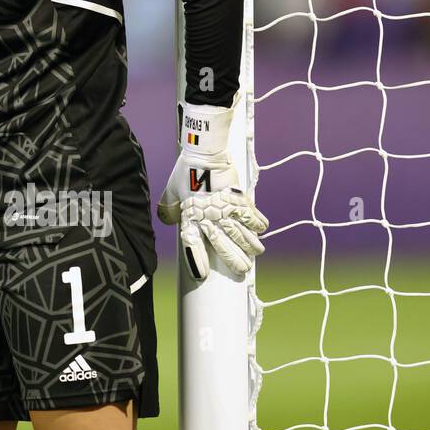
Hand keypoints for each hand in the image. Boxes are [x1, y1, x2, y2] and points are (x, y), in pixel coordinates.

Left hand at [157, 95, 267, 280]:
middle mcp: (209, 218)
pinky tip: (261, 229)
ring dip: (251, 246)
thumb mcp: (171, 192)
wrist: (203, 153)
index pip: (192, 245)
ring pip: (244, 235)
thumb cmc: (185, 173)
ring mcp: (227, 210)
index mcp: (190, 218)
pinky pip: (253, 217)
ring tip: (257, 252)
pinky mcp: (240, 199)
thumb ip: (169, 210)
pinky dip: (258, 224)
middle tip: (243, 270)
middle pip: (225, 247)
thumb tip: (169, 221)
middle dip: (235, 261)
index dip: (197, 261)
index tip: (201, 276)